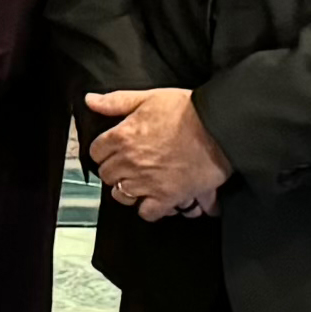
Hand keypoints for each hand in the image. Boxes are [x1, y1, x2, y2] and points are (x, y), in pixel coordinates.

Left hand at [84, 84, 228, 217]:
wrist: (220, 127)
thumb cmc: (188, 111)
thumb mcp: (149, 98)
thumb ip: (116, 101)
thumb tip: (90, 100)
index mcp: (122, 137)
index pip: (96, 152)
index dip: (105, 152)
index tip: (115, 151)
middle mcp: (130, 162)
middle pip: (107, 175)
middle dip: (117, 170)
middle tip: (131, 166)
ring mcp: (147, 181)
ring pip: (121, 195)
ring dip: (129, 190)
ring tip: (142, 183)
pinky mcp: (167, 196)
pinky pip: (147, 213)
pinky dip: (150, 209)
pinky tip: (156, 199)